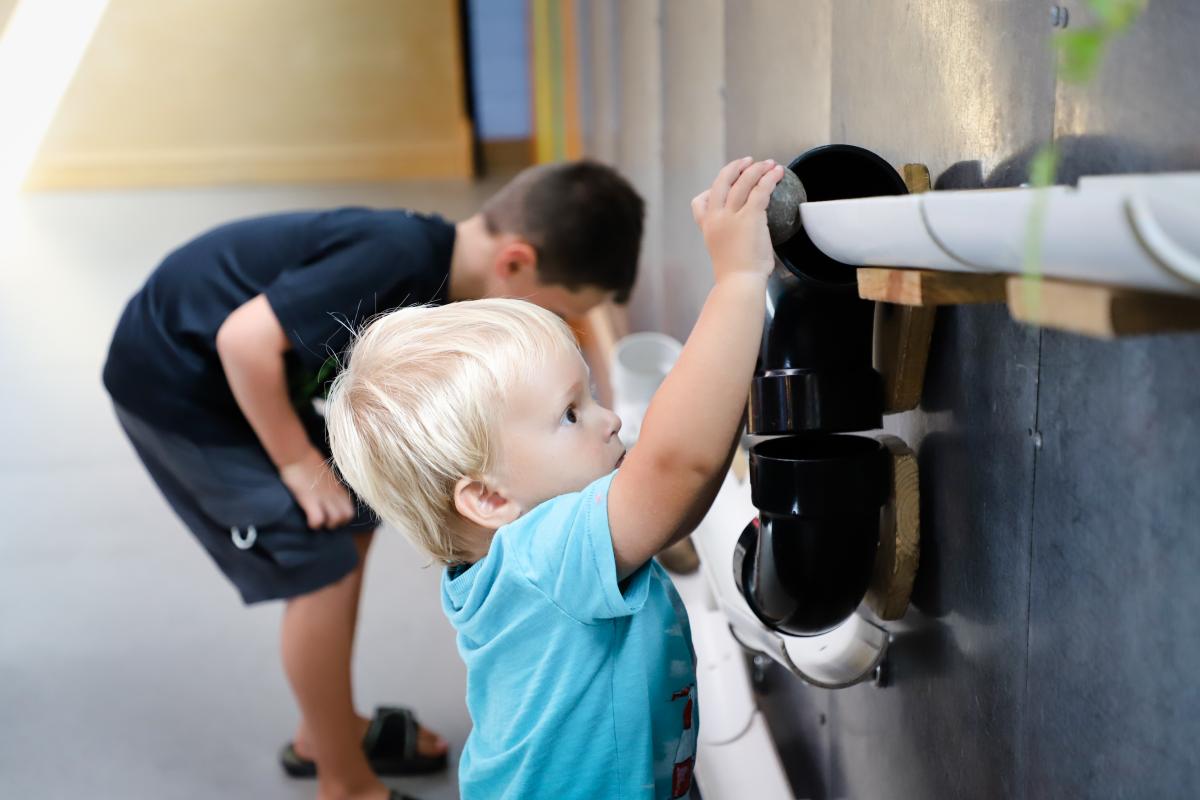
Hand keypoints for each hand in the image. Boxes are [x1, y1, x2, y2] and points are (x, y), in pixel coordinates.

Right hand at [278, 448, 355, 529]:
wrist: (297, 454)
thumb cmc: (308, 461)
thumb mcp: (326, 474)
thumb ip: (331, 485)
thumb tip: (329, 492)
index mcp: (339, 488)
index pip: (350, 508)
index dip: (343, 516)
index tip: (332, 516)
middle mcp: (334, 493)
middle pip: (346, 516)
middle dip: (337, 523)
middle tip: (325, 521)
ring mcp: (323, 497)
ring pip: (335, 520)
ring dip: (326, 524)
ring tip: (317, 521)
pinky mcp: (310, 499)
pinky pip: (318, 520)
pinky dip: (314, 524)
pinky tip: (308, 520)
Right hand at [691, 157, 783, 282]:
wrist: (739, 282)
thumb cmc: (735, 274)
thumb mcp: (723, 252)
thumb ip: (729, 237)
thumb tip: (745, 233)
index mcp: (707, 227)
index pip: (699, 202)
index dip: (710, 190)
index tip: (723, 188)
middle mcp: (716, 217)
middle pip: (721, 182)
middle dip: (734, 168)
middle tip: (747, 162)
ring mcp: (732, 216)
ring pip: (743, 182)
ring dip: (756, 169)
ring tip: (768, 163)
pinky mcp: (750, 216)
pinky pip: (760, 190)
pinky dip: (769, 178)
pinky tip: (777, 172)